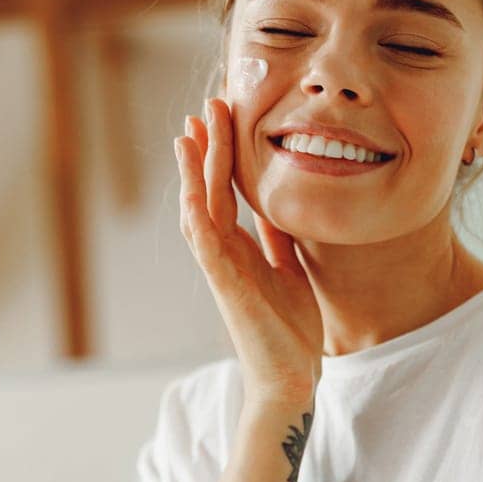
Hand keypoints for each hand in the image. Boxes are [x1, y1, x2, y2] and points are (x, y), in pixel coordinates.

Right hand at [177, 103, 324, 406]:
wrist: (291, 376)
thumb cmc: (290, 330)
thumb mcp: (290, 270)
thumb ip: (279, 240)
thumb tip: (279, 208)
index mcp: (241, 248)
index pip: (227, 191)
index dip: (223, 155)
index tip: (223, 117)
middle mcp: (225, 254)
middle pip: (208, 190)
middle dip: (207, 148)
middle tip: (207, 105)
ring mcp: (222, 269)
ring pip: (200, 209)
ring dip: (195, 172)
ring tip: (191, 132)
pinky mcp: (226, 288)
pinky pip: (207, 247)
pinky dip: (198, 217)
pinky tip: (192, 192)